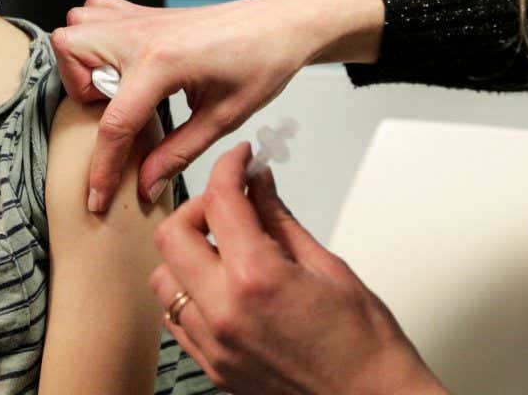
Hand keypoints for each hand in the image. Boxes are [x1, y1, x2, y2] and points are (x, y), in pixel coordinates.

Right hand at [51, 0, 383, 211]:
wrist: (284, 24)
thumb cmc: (264, 63)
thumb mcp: (224, 119)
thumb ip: (178, 153)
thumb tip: (146, 184)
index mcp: (163, 63)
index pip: (115, 123)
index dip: (102, 169)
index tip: (97, 196)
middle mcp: (143, 34)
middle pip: (71, 52)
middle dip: (78, 90)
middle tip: (111, 111)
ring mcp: (142, 18)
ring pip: (76, 27)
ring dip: (83, 60)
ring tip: (115, 86)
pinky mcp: (147, 12)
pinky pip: (97, 11)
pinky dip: (96, 34)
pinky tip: (120, 60)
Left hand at [148, 144, 447, 394]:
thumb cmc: (363, 344)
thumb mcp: (327, 265)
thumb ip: (280, 219)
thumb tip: (259, 185)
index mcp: (257, 279)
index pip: (220, 201)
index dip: (229, 167)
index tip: (240, 160)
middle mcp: (224, 313)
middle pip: (173, 234)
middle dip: (200, 207)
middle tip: (230, 203)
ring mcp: (213, 344)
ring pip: (163, 278)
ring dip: (187, 253)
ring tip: (224, 248)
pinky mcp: (213, 366)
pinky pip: (176, 318)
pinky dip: (188, 292)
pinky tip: (219, 285)